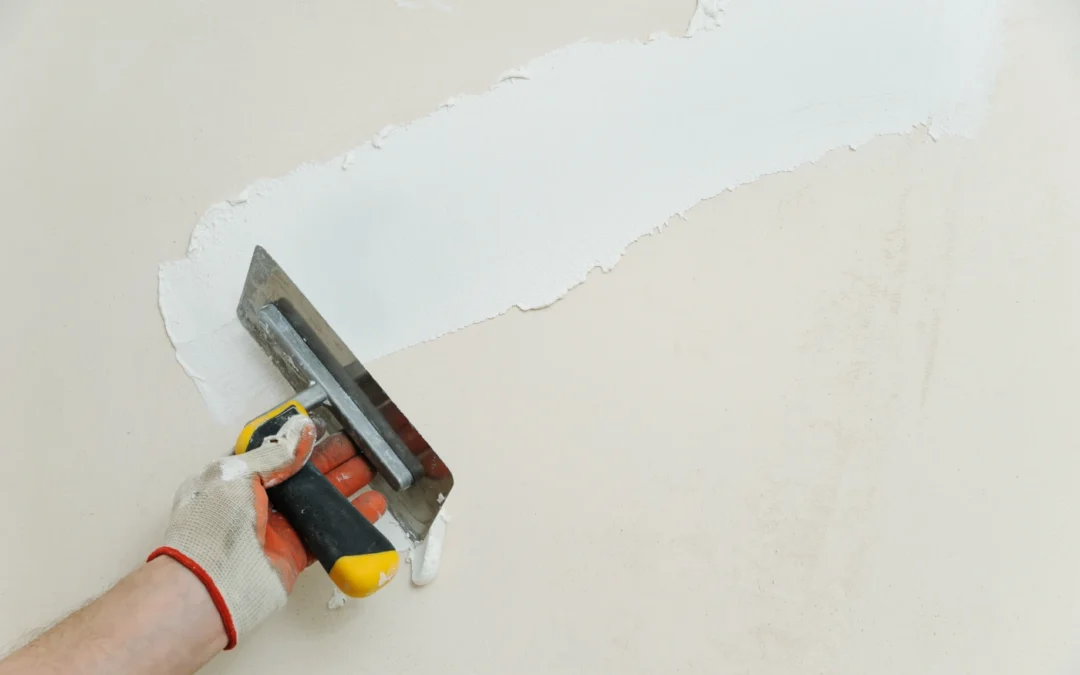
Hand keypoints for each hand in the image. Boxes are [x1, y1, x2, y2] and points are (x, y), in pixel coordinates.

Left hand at [149, 415, 383, 649]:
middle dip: (331, 459)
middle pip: (302, 475)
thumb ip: (274, 454)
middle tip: (358, 446)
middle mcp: (256, 502)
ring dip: (345, 485)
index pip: (273, 453)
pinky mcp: (294, 553)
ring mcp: (276, 529)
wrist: (210, 586)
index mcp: (236, 479)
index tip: (325, 429)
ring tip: (371, 469)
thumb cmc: (212, 525)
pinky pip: (327, 532)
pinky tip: (371, 505)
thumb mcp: (237, 475)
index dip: (299, 442)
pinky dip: (351, 519)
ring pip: (318, 501)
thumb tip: (302, 432)